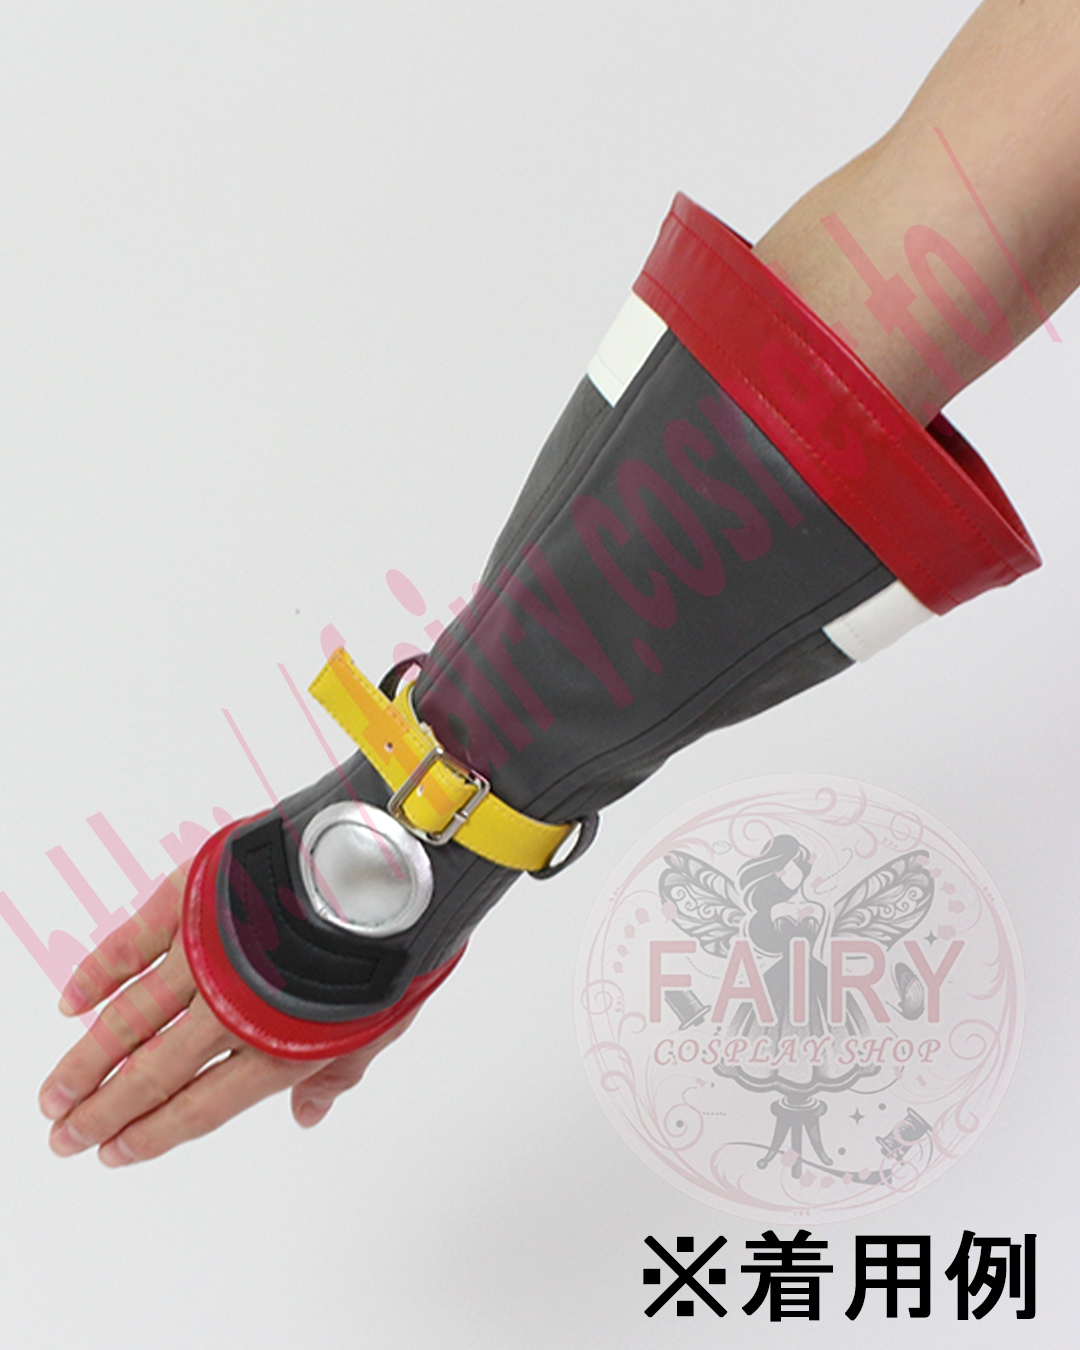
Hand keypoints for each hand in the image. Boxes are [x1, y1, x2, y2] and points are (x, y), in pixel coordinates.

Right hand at [38, 868, 416, 1165]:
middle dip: (104, 1110)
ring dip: (86, 1060)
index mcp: (280, 1047)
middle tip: (62, 1138)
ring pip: (130, 1020)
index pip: (202, 1106)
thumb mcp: (382, 1020)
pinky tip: (69, 1005)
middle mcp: (234, 1010)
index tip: (113, 1154)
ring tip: (51, 1097)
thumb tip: (307, 1116)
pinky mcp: (191, 902)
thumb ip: (338, 1072)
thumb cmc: (393, 941)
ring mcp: (206, 955)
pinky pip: (130, 945)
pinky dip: (97, 975)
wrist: (382, 862)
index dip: (154, 1133)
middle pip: (154, 1073)